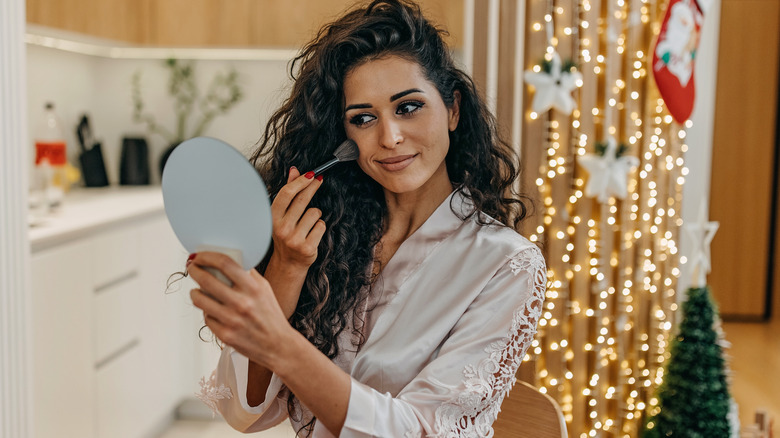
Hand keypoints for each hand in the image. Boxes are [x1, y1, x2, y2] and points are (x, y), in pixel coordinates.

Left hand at [188, 251, 295, 368]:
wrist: (277, 345)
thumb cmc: (271, 316)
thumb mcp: (265, 289)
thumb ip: (248, 274)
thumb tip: (228, 260)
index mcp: (253, 288)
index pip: (225, 263)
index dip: (207, 256)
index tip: (201, 256)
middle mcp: (242, 303)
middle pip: (206, 280)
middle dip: (194, 270)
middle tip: (193, 268)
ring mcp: (232, 320)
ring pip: (199, 299)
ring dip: (194, 292)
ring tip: (197, 291)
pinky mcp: (224, 335)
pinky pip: (206, 318)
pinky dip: (207, 312)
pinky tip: (212, 310)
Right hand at [270, 166, 325, 269]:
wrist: (289, 263)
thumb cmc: (286, 234)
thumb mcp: (282, 214)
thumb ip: (288, 192)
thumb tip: (295, 170)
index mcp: (272, 218)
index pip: (286, 194)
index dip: (300, 182)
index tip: (310, 174)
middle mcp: (281, 228)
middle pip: (302, 200)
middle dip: (312, 187)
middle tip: (319, 180)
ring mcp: (294, 239)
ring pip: (315, 213)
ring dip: (315, 215)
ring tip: (307, 223)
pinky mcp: (307, 247)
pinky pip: (321, 225)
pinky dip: (319, 227)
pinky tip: (312, 233)